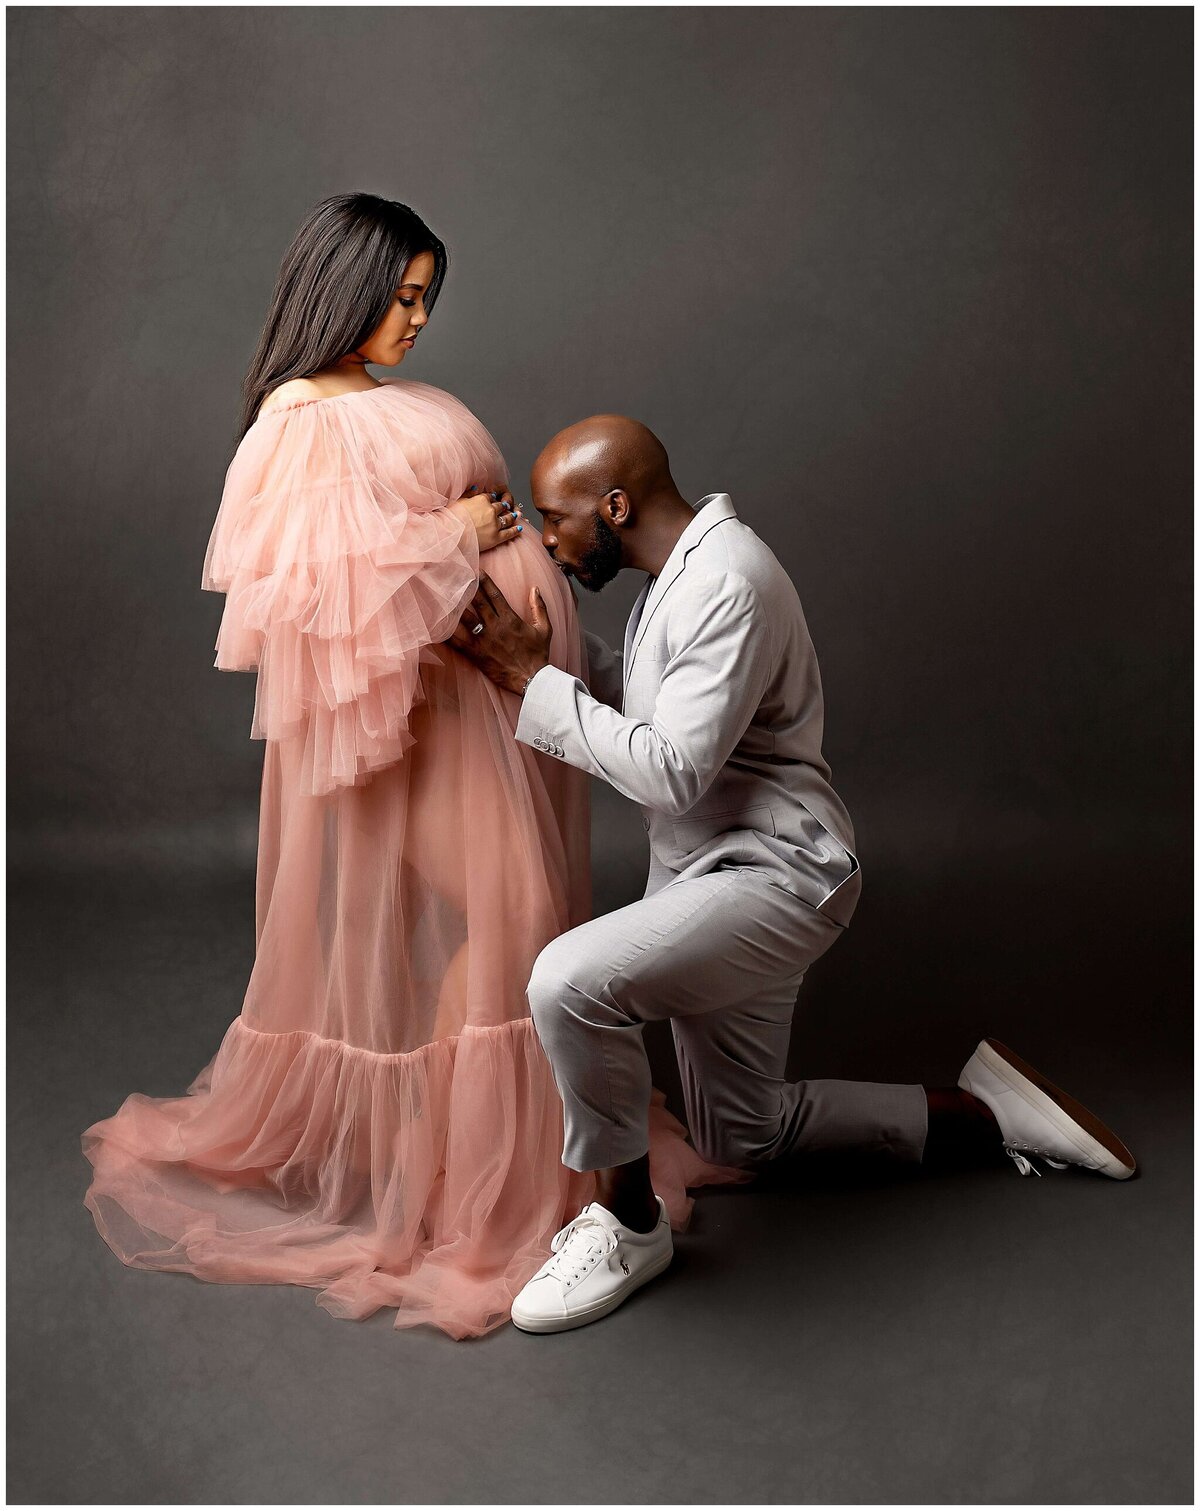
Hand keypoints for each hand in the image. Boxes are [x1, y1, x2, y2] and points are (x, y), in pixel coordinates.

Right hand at [447, 485, 524, 552]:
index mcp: (481, 500)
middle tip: (508, 505)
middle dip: (505, 505)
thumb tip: (476, 487)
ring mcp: (495, 524)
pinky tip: (519, 528)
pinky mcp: (496, 538)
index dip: (492, 497)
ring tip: (516, 515)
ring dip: (512, 516)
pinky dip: (515, 530)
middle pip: (501, 506)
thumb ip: (468, 494)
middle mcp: (491, 511)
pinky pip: (509, 533)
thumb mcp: (457, 502)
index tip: (494, 498)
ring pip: (508, 518)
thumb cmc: (450, 519)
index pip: (490, 496)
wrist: (451, 536)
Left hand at [448, 574, 552, 694]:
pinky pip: (458, 642)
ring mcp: (484, 640)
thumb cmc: (538, 654)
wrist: (531, 679)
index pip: (494, 595)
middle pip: (476, 602)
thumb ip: (539, 607)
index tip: (476, 570)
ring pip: (465, 619)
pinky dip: (447, 634)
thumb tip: (535, 588)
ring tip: (443, 596)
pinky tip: (436, 626)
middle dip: (466, 588)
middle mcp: (495, 626)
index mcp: (510, 619)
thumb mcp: (544, 629)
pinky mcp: (476, 654)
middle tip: (454, 576)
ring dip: (454, 607)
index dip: (484, 581)